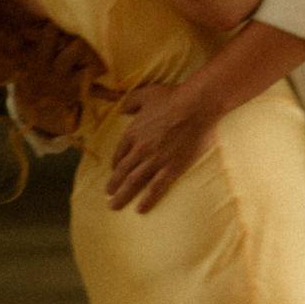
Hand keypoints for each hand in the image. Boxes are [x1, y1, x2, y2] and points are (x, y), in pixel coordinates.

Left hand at [106, 81, 216, 212]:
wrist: (195, 106)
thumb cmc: (172, 97)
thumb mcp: (145, 94)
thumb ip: (130, 102)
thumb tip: (122, 109)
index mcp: (132, 133)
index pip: (119, 153)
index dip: (115, 165)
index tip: (114, 172)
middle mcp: (140, 149)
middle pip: (123, 171)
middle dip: (114, 185)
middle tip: (108, 196)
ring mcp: (155, 160)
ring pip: (134, 182)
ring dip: (123, 196)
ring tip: (114, 206)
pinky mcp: (171, 168)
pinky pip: (156, 188)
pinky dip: (147, 199)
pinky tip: (140, 209)